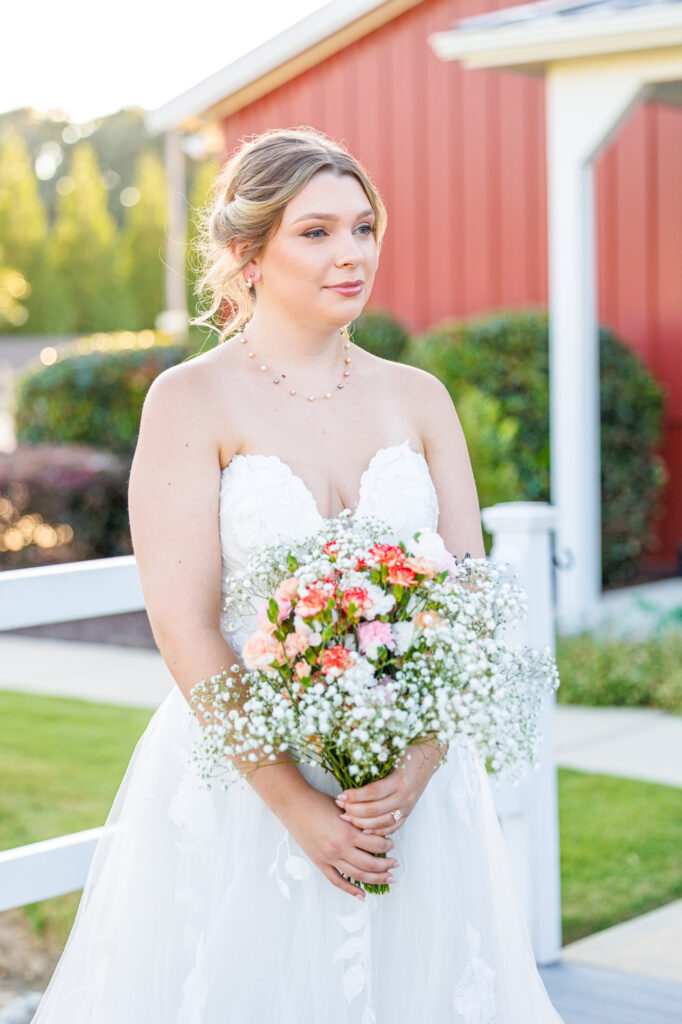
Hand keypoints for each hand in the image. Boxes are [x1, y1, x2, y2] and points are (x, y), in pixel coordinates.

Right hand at [281, 786, 398, 899]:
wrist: (295, 805)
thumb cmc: (318, 802)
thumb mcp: (344, 809)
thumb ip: (358, 822)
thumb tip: (375, 832)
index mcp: (348, 832)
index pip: (376, 844)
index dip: (387, 845)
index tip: (393, 844)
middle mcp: (340, 848)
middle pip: (370, 864)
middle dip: (385, 866)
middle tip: (395, 864)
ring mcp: (329, 858)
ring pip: (357, 875)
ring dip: (375, 878)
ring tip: (387, 878)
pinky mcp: (320, 863)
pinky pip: (337, 881)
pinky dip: (351, 889)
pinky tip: (362, 895)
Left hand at [335, 735, 446, 836]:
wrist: (430, 755)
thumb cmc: (408, 748)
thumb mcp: (392, 746)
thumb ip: (375, 747)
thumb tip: (352, 735)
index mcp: (400, 779)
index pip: (373, 793)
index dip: (355, 796)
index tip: (341, 794)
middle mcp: (405, 796)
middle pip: (375, 810)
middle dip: (354, 810)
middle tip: (339, 805)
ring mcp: (408, 806)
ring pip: (382, 823)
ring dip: (362, 823)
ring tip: (346, 817)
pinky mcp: (409, 812)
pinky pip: (393, 827)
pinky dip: (377, 831)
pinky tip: (363, 829)